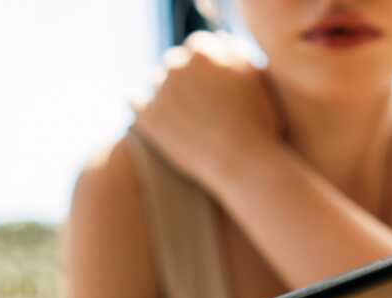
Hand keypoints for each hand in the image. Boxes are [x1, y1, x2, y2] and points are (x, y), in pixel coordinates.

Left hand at [129, 31, 280, 189]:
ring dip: (165, 94)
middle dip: (183, 80)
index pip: (197, 47)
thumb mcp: (256, 80)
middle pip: (174, 63)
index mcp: (205, 50)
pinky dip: (141, 106)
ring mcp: (160, 89)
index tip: (211, 88)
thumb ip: (237, 54)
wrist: (242, 162)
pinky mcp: (146, 115)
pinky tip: (154, 119)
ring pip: (154, 81)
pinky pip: (133, 100)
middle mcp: (179, 63)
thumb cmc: (258, 124)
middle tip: (196, 105)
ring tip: (182, 119)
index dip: (205, 68)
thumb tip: (221, 41)